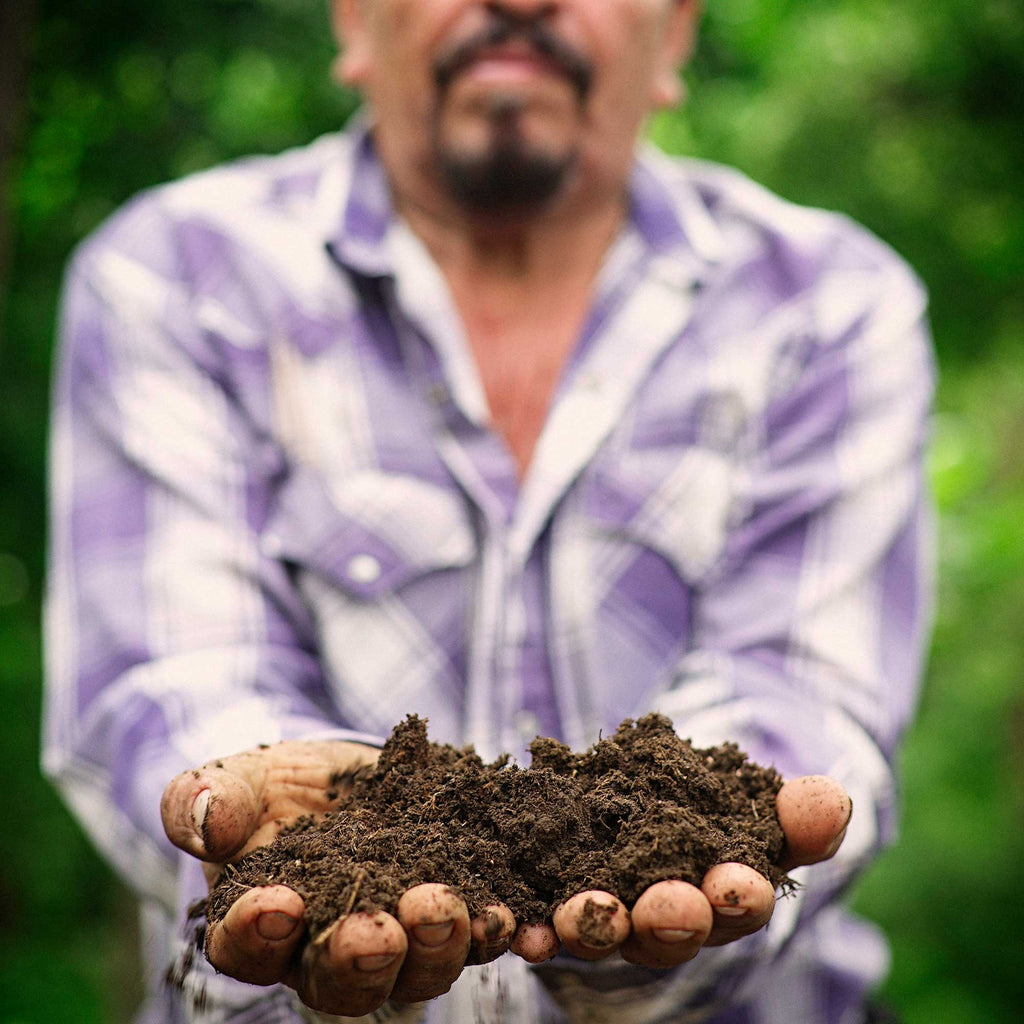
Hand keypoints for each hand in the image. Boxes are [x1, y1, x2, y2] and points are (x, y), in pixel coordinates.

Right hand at [160, 741, 517, 1015]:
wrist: (343, 776)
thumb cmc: (272, 789)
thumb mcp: (236, 781)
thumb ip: (204, 800)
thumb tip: (203, 822)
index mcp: (263, 926)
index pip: (248, 946)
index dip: (258, 934)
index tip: (276, 906)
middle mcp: (333, 950)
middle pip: (345, 976)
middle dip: (363, 955)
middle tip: (379, 930)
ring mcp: (404, 935)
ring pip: (422, 965)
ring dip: (441, 944)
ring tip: (454, 910)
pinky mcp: (458, 907)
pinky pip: (484, 931)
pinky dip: (505, 930)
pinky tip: (522, 922)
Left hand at [512, 775, 851, 968]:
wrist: (649, 794)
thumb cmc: (718, 807)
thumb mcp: (757, 799)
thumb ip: (794, 808)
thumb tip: (832, 798)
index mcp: (721, 898)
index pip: (735, 905)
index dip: (739, 897)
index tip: (739, 882)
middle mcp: (662, 920)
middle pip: (666, 932)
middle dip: (670, 919)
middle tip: (671, 905)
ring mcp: (604, 916)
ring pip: (599, 931)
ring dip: (593, 927)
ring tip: (583, 914)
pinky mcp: (552, 904)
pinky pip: (540, 920)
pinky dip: (531, 927)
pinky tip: (520, 929)